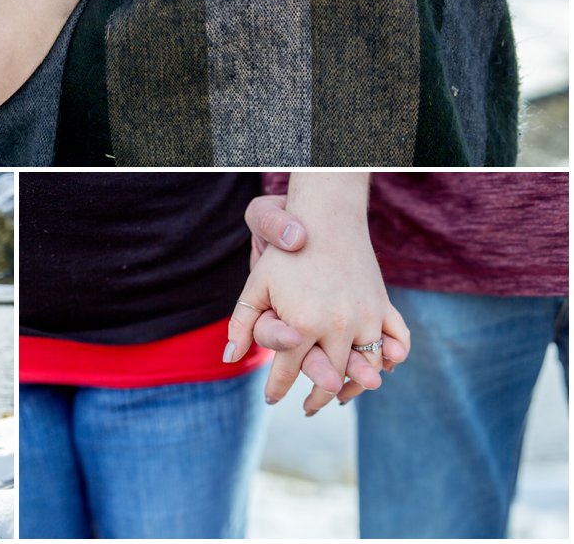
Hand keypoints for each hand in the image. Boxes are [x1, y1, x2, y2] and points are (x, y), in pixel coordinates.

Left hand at [228, 185, 409, 414]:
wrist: (325, 218)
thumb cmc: (284, 253)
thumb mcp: (256, 284)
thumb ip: (243, 323)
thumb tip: (228, 359)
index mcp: (302, 323)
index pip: (287, 371)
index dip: (277, 389)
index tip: (271, 399)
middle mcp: (337, 326)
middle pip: (329, 378)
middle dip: (316, 398)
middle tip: (307, 409)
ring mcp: (365, 317)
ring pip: (366, 369)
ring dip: (353, 388)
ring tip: (338, 395)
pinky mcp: (383, 307)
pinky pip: (398, 344)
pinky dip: (390, 361)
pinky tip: (376, 369)